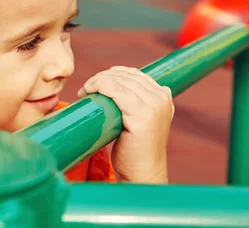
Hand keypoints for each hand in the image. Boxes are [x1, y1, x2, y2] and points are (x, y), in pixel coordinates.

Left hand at [77, 66, 173, 183]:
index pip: (133, 73)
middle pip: (124, 75)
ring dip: (96, 81)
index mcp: (163, 96)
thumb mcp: (140, 119)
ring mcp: (154, 106)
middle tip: (85, 89)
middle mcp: (162, 98)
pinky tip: (88, 93)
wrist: (141, 174)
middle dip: (100, 78)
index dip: (110, 74)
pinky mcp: (142, 116)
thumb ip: (138, 101)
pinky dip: (99, 87)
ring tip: (84, 91)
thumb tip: (121, 82)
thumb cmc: (134, 149)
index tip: (94, 84)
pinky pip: (116, 91)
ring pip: (118, 81)